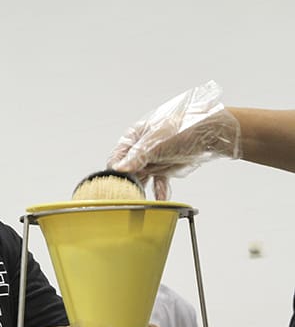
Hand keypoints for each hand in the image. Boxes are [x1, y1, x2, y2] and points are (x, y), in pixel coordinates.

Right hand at [107, 80, 241, 199]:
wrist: (211, 133)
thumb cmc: (184, 128)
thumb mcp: (155, 143)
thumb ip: (136, 157)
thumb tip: (119, 168)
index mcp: (134, 136)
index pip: (117, 157)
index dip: (116, 171)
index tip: (117, 183)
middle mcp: (142, 147)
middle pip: (129, 169)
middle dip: (130, 182)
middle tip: (130, 194)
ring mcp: (153, 158)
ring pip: (143, 178)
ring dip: (144, 188)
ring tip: (142, 199)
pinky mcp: (165, 167)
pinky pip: (158, 182)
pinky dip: (159, 190)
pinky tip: (159, 198)